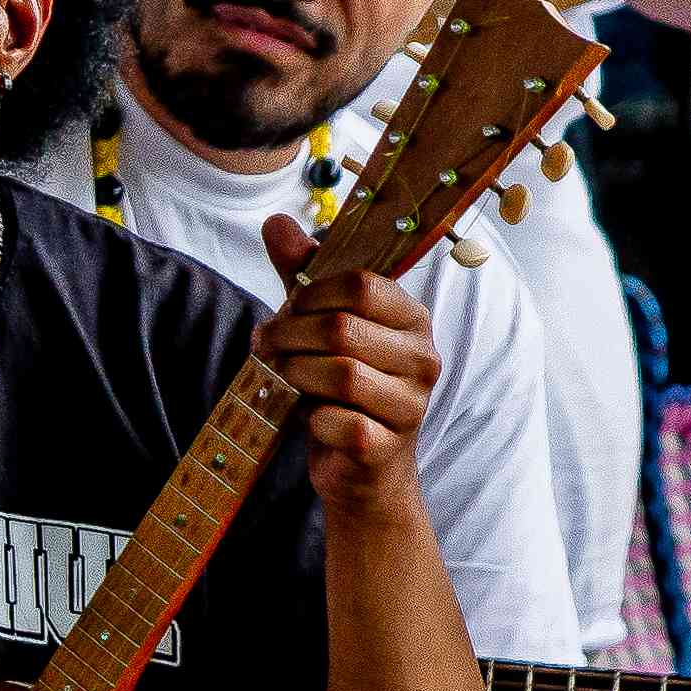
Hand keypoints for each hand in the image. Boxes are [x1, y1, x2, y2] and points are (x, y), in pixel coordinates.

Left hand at [257, 217, 442, 523]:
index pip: (361, 284)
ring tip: (282, 377)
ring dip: (294, 374)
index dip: (310, 295)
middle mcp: (422, 357)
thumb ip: (302, 277)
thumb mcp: (321, 326)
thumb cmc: (340, 390)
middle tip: (268, 347)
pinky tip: (307, 417)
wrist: (362, 470)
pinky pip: (337, 421)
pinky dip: (309, 418)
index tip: (287, 312)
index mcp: (411, 318)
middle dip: (290, 336)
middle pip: (341, 328)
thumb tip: (274, 221)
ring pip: (339, 373)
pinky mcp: (388, 445)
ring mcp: (412, 403)